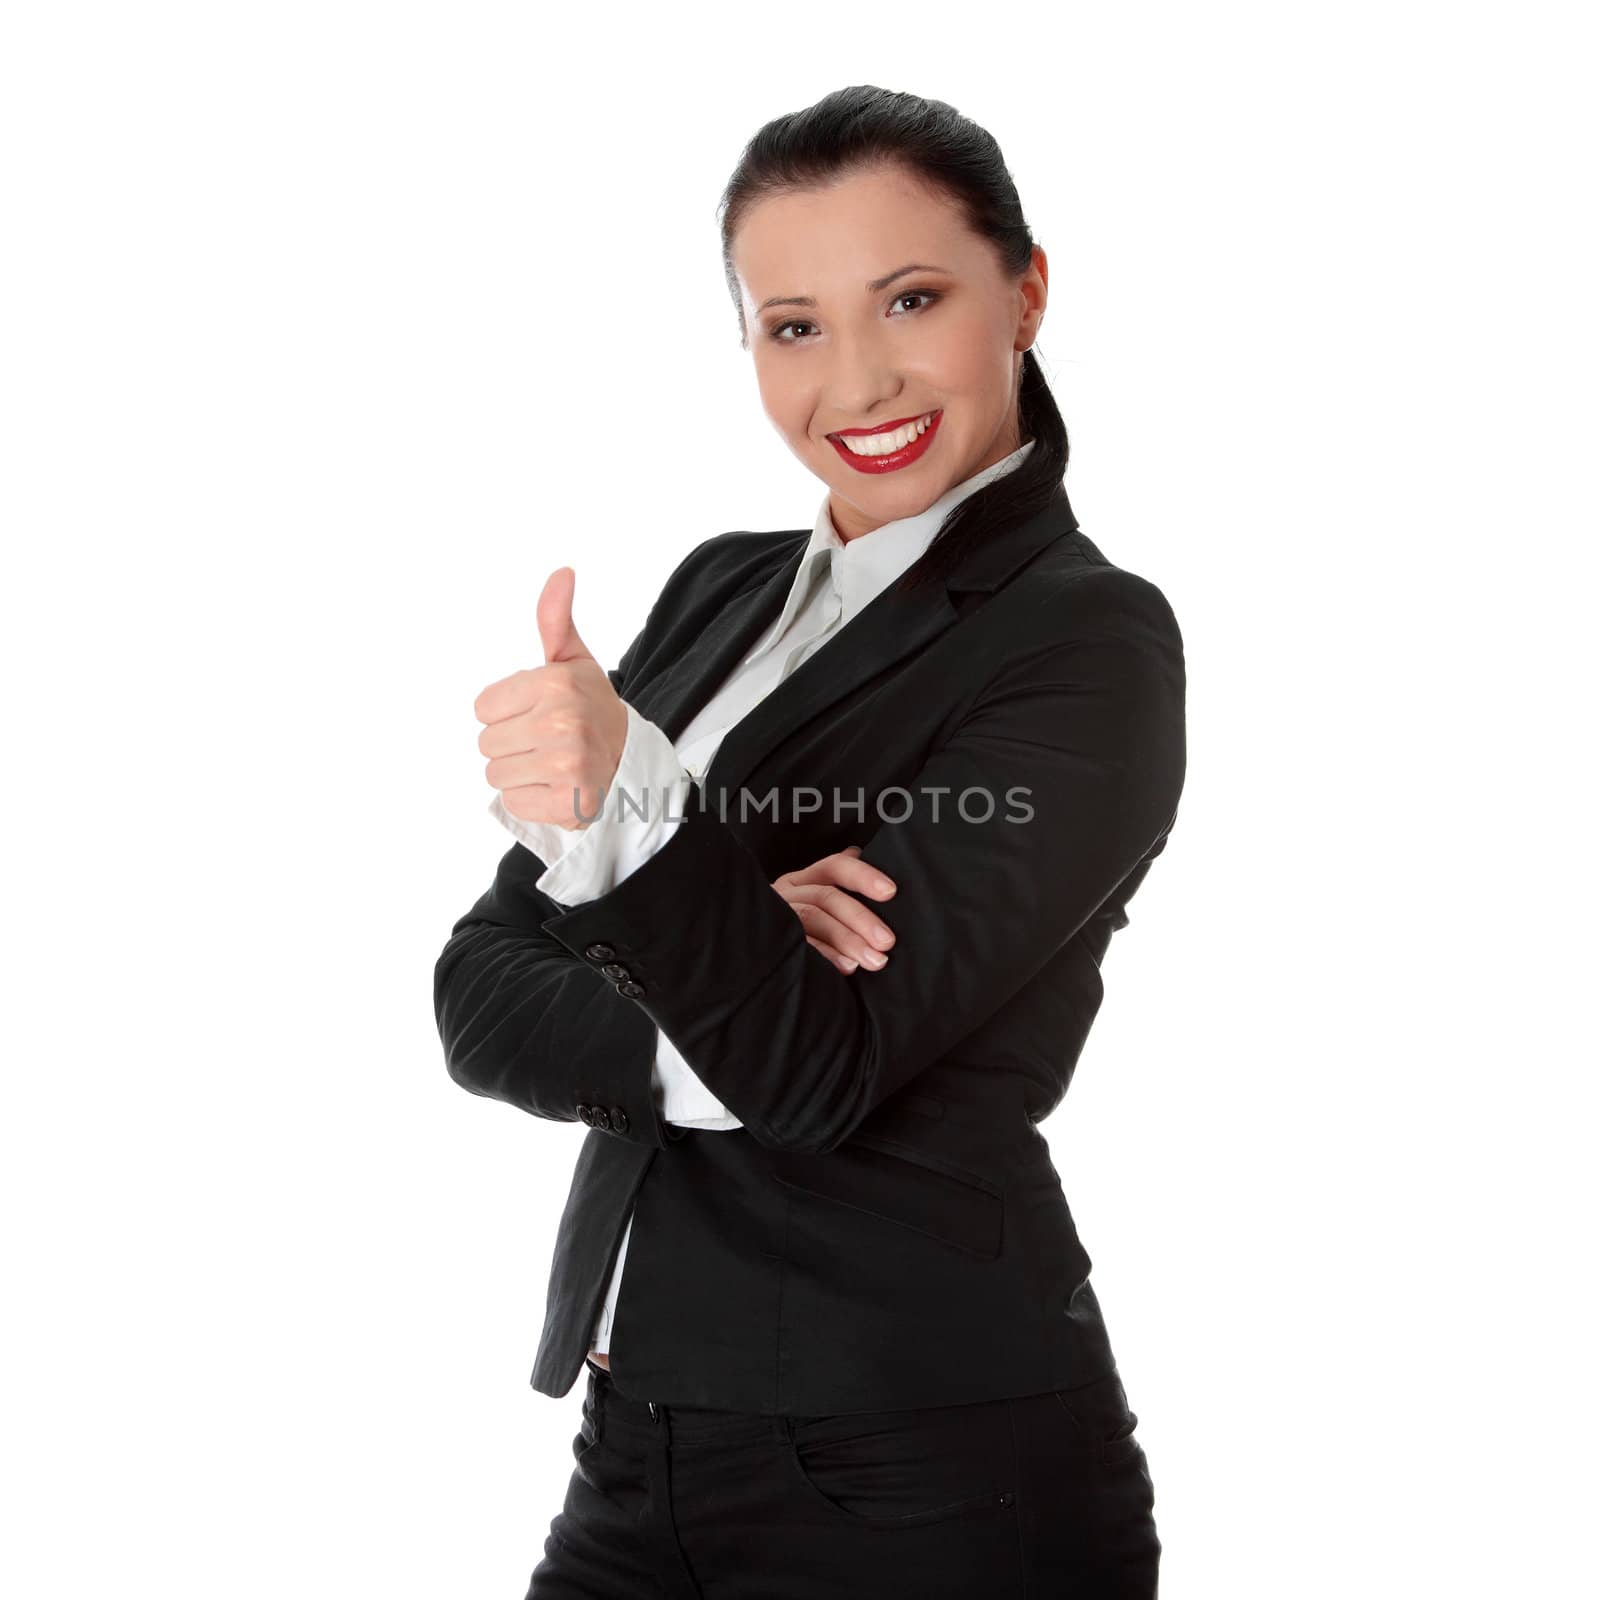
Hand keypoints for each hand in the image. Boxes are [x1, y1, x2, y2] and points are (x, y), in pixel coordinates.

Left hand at [474, 567, 628, 830]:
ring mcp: (566, 765)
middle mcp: (561, 723)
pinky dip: (531, 801)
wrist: (634, 762)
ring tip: (550, 765)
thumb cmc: (593, 710)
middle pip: (486, 744)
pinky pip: (515, 803)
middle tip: (546, 743)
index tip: (538, 714)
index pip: (483, 708)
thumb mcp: (574, 662)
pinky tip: (555, 787)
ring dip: (519, 774)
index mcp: (556, 684)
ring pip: (496, 775)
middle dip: (512, 746)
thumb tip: (562, 571)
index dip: (507, 713)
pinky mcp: (567, 803)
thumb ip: (555, 619)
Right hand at [772, 846, 897, 975]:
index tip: (890, 891)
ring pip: (813, 919)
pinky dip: (826, 957)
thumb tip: (857, 850)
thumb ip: (835, 879)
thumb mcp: (812, 896)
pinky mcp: (772, 940)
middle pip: (827, 897)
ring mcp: (778, 915)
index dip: (863, 876)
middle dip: (861, 919)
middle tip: (887, 941)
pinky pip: (801, 945)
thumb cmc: (794, 923)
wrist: (747, 950)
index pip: (835, 866)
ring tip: (874, 960)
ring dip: (847, 941)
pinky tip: (848, 968)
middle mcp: (789, 893)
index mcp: (804, 879)